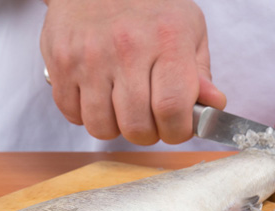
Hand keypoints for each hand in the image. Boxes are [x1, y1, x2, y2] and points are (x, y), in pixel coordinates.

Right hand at [40, 0, 225, 145]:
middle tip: (148, 119)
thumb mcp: (187, 29)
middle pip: (136, 126)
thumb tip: (214, 106)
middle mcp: (127, 48)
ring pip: (101, 127)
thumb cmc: (147, 7)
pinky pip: (72, 114)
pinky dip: (85, 114)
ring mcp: (89, 57)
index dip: (176, 131)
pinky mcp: (60, 63)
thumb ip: (200, 73)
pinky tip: (96, 95)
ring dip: (114, 127)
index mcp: (167, 39)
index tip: (176, 128)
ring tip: (121, 107)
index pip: (172, 109)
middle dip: (146, 133)